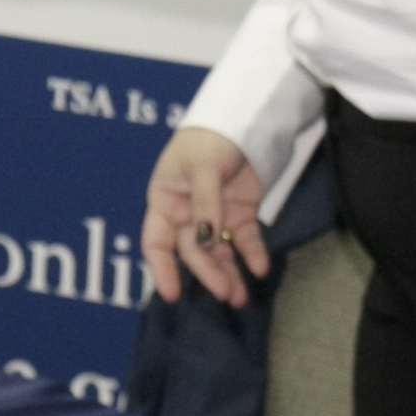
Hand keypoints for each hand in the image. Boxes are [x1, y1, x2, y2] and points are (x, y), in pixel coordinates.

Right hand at [140, 129, 270, 308]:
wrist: (243, 118)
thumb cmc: (209, 138)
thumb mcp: (203, 166)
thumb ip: (206, 203)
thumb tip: (205, 239)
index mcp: (165, 200)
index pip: (156, 242)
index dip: (161, 269)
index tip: (172, 294)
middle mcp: (186, 214)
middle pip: (192, 251)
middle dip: (207, 272)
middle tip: (225, 292)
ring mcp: (215, 216)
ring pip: (218, 252)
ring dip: (228, 273)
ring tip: (240, 296)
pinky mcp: (240, 214)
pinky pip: (244, 240)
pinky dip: (252, 255)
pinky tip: (260, 268)